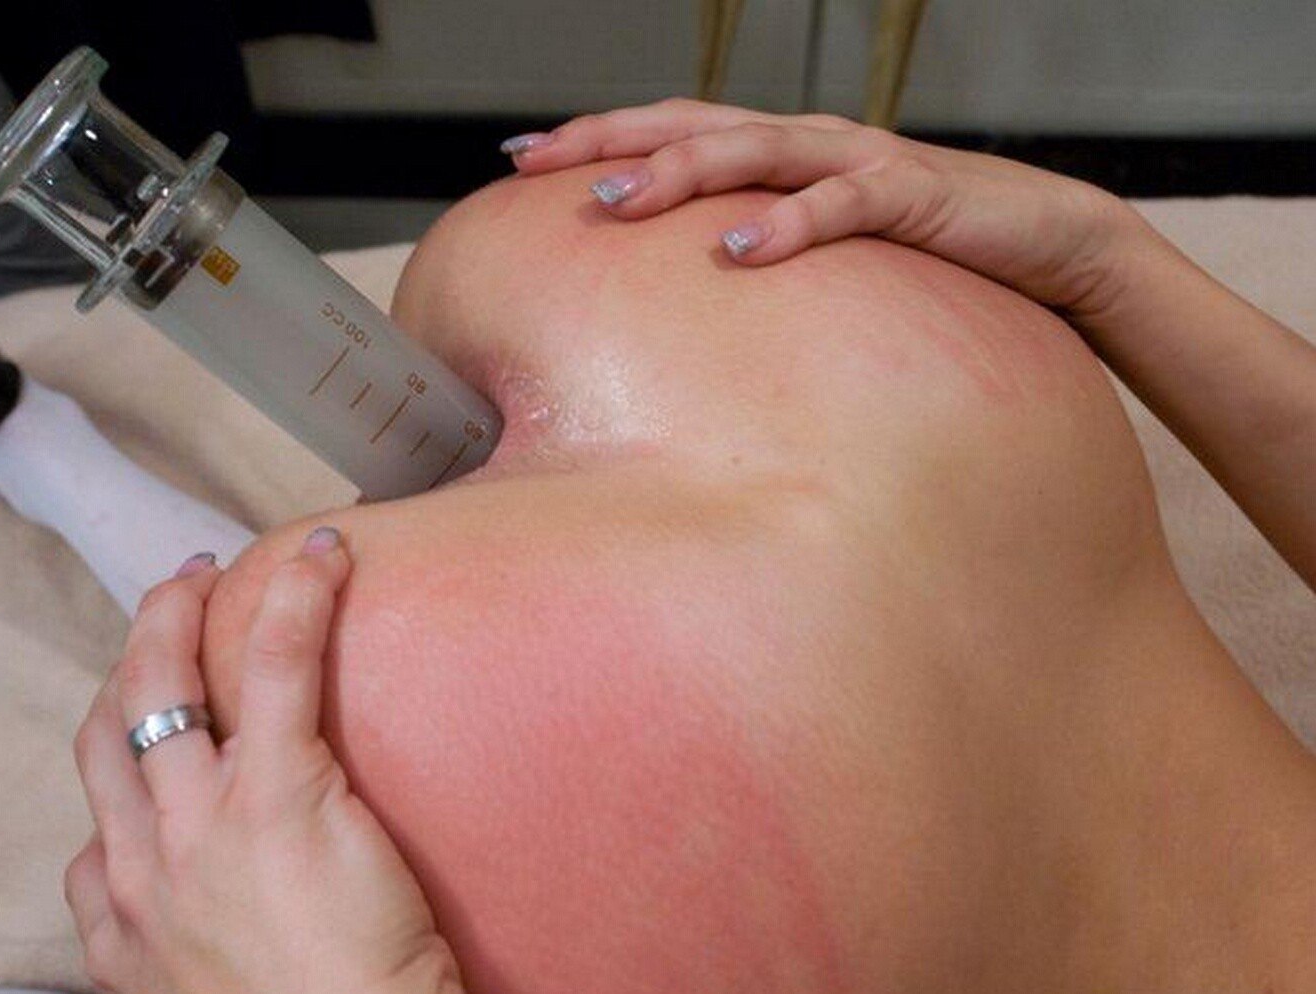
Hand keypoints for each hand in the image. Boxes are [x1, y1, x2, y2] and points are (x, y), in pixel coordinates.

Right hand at [65, 531, 463, 993]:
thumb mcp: (197, 988)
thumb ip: (172, 930)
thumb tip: (191, 893)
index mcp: (122, 913)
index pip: (100, 789)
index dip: (119, 721)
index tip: (149, 692)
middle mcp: (144, 861)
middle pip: (114, 722)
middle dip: (133, 647)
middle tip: (170, 599)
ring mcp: (203, 825)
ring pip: (166, 683)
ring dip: (181, 610)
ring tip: (213, 570)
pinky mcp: (280, 796)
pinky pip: (272, 667)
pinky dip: (292, 600)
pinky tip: (321, 560)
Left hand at [502, 99, 1147, 323]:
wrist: (1046, 239)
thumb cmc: (919, 250)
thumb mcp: (820, 248)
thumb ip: (756, 250)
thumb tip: (680, 295)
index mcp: (779, 150)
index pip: (671, 128)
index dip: (596, 135)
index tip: (521, 159)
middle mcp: (807, 141)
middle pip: (692, 125)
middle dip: (611, 142)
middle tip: (540, 166)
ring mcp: (857, 160)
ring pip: (753, 150)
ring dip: (680, 174)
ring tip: (616, 202)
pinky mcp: (910, 196)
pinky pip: (842, 205)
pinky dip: (789, 225)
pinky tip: (740, 250)